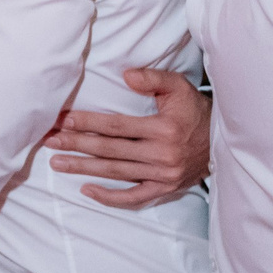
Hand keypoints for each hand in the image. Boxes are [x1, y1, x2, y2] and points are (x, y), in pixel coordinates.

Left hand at [42, 68, 209, 207]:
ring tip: (57, 162)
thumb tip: (125, 75)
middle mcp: (163, 155)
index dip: (88, 123)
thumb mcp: (179, 87)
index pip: (117, 126)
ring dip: (84, 168)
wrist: (223, 140)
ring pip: (116, 173)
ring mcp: (163, 176)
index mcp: (164, 129)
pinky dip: (110, 197)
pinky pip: (134, 197)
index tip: (63, 120)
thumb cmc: (195, 110)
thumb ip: (153, 78)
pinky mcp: (165, 189)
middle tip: (49, 141)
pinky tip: (86, 190)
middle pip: (110, 150)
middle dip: (77, 145)